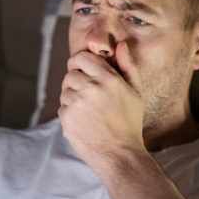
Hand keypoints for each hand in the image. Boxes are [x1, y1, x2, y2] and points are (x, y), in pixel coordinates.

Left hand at [58, 46, 146, 167]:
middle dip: (77, 80)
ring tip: (89, 110)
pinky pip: (62, 106)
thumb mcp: (136, 92)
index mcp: (108, 79)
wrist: (118, 154)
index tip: (85, 70)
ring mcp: (76, 103)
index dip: (80, 63)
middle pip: (71, 73)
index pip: (81, 57)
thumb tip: (120, 44)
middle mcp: (90, 88)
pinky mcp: (66, 117)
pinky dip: (70, 111)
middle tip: (89, 94)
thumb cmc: (129, 122)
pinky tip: (84, 120)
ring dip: (73, 96)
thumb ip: (127, 66)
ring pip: (65, 89)